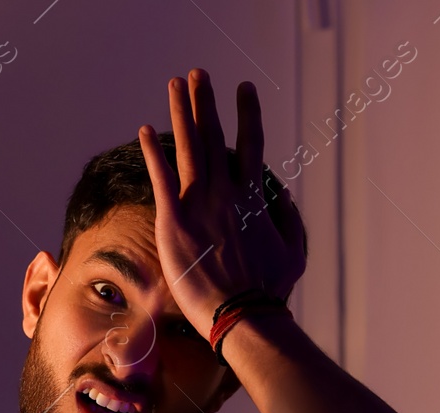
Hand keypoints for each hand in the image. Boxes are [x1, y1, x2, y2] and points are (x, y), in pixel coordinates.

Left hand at [137, 70, 306, 337]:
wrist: (242, 312)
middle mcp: (226, 192)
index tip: (244, 88)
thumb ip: (290, 218)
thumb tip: (285, 194)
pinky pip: (161, 177)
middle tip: (198, 74)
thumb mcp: (295, 251)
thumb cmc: (269, 289)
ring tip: (176, 84)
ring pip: (188, 146)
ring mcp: (199, 204)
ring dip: (181, 112)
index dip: (247, 113)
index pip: (251, 143)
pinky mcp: (173, 221)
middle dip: (206, 101)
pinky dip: (152, 152)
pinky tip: (144, 128)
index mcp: (254, 196)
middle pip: (214, 135)